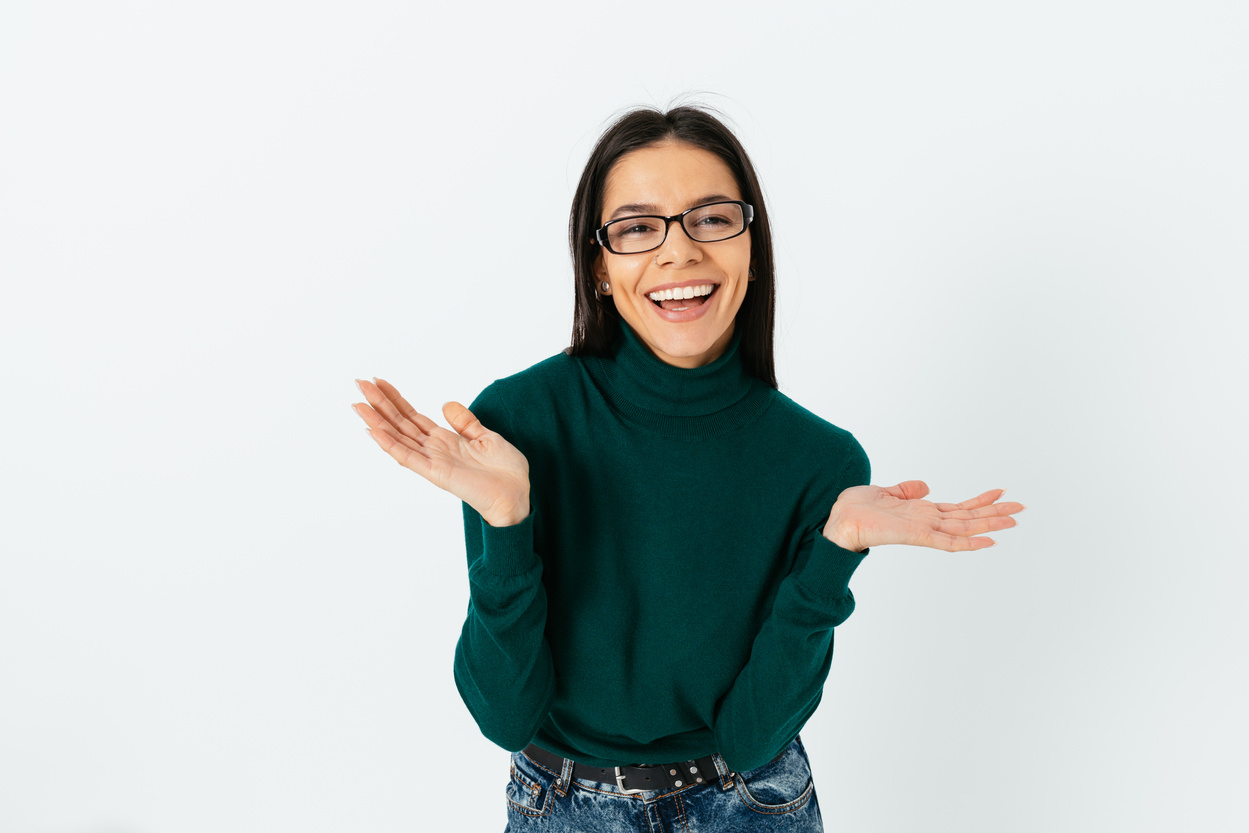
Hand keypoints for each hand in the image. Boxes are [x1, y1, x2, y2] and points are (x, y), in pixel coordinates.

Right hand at [351, 377, 530, 526]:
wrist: (517, 494)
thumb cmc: (505, 471)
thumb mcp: (486, 436)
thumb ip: (464, 422)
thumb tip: (446, 404)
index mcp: (445, 440)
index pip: (412, 416)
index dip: (395, 399)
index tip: (378, 382)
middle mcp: (434, 450)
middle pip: (400, 423)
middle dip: (379, 404)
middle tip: (359, 383)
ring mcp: (432, 461)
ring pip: (397, 438)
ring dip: (376, 421)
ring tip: (357, 404)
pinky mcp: (436, 473)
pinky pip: (408, 457)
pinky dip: (390, 445)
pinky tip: (373, 431)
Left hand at [824, 481, 1022, 552]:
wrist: (838, 521)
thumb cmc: (855, 510)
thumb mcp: (884, 491)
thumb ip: (906, 490)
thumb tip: (925, 486)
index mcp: (921, 513)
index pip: (957, 508)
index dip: (979, 501)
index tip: (1000, 492)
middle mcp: (927, 522)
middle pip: (968, 518)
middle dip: (994, 513)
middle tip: (1021, 507)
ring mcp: (924, 530)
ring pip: (964, 528)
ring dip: (989, 524)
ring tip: (1014, 520)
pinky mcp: (916, 536)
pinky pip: (947, 541)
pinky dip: (969, 542)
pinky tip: (988, 541)